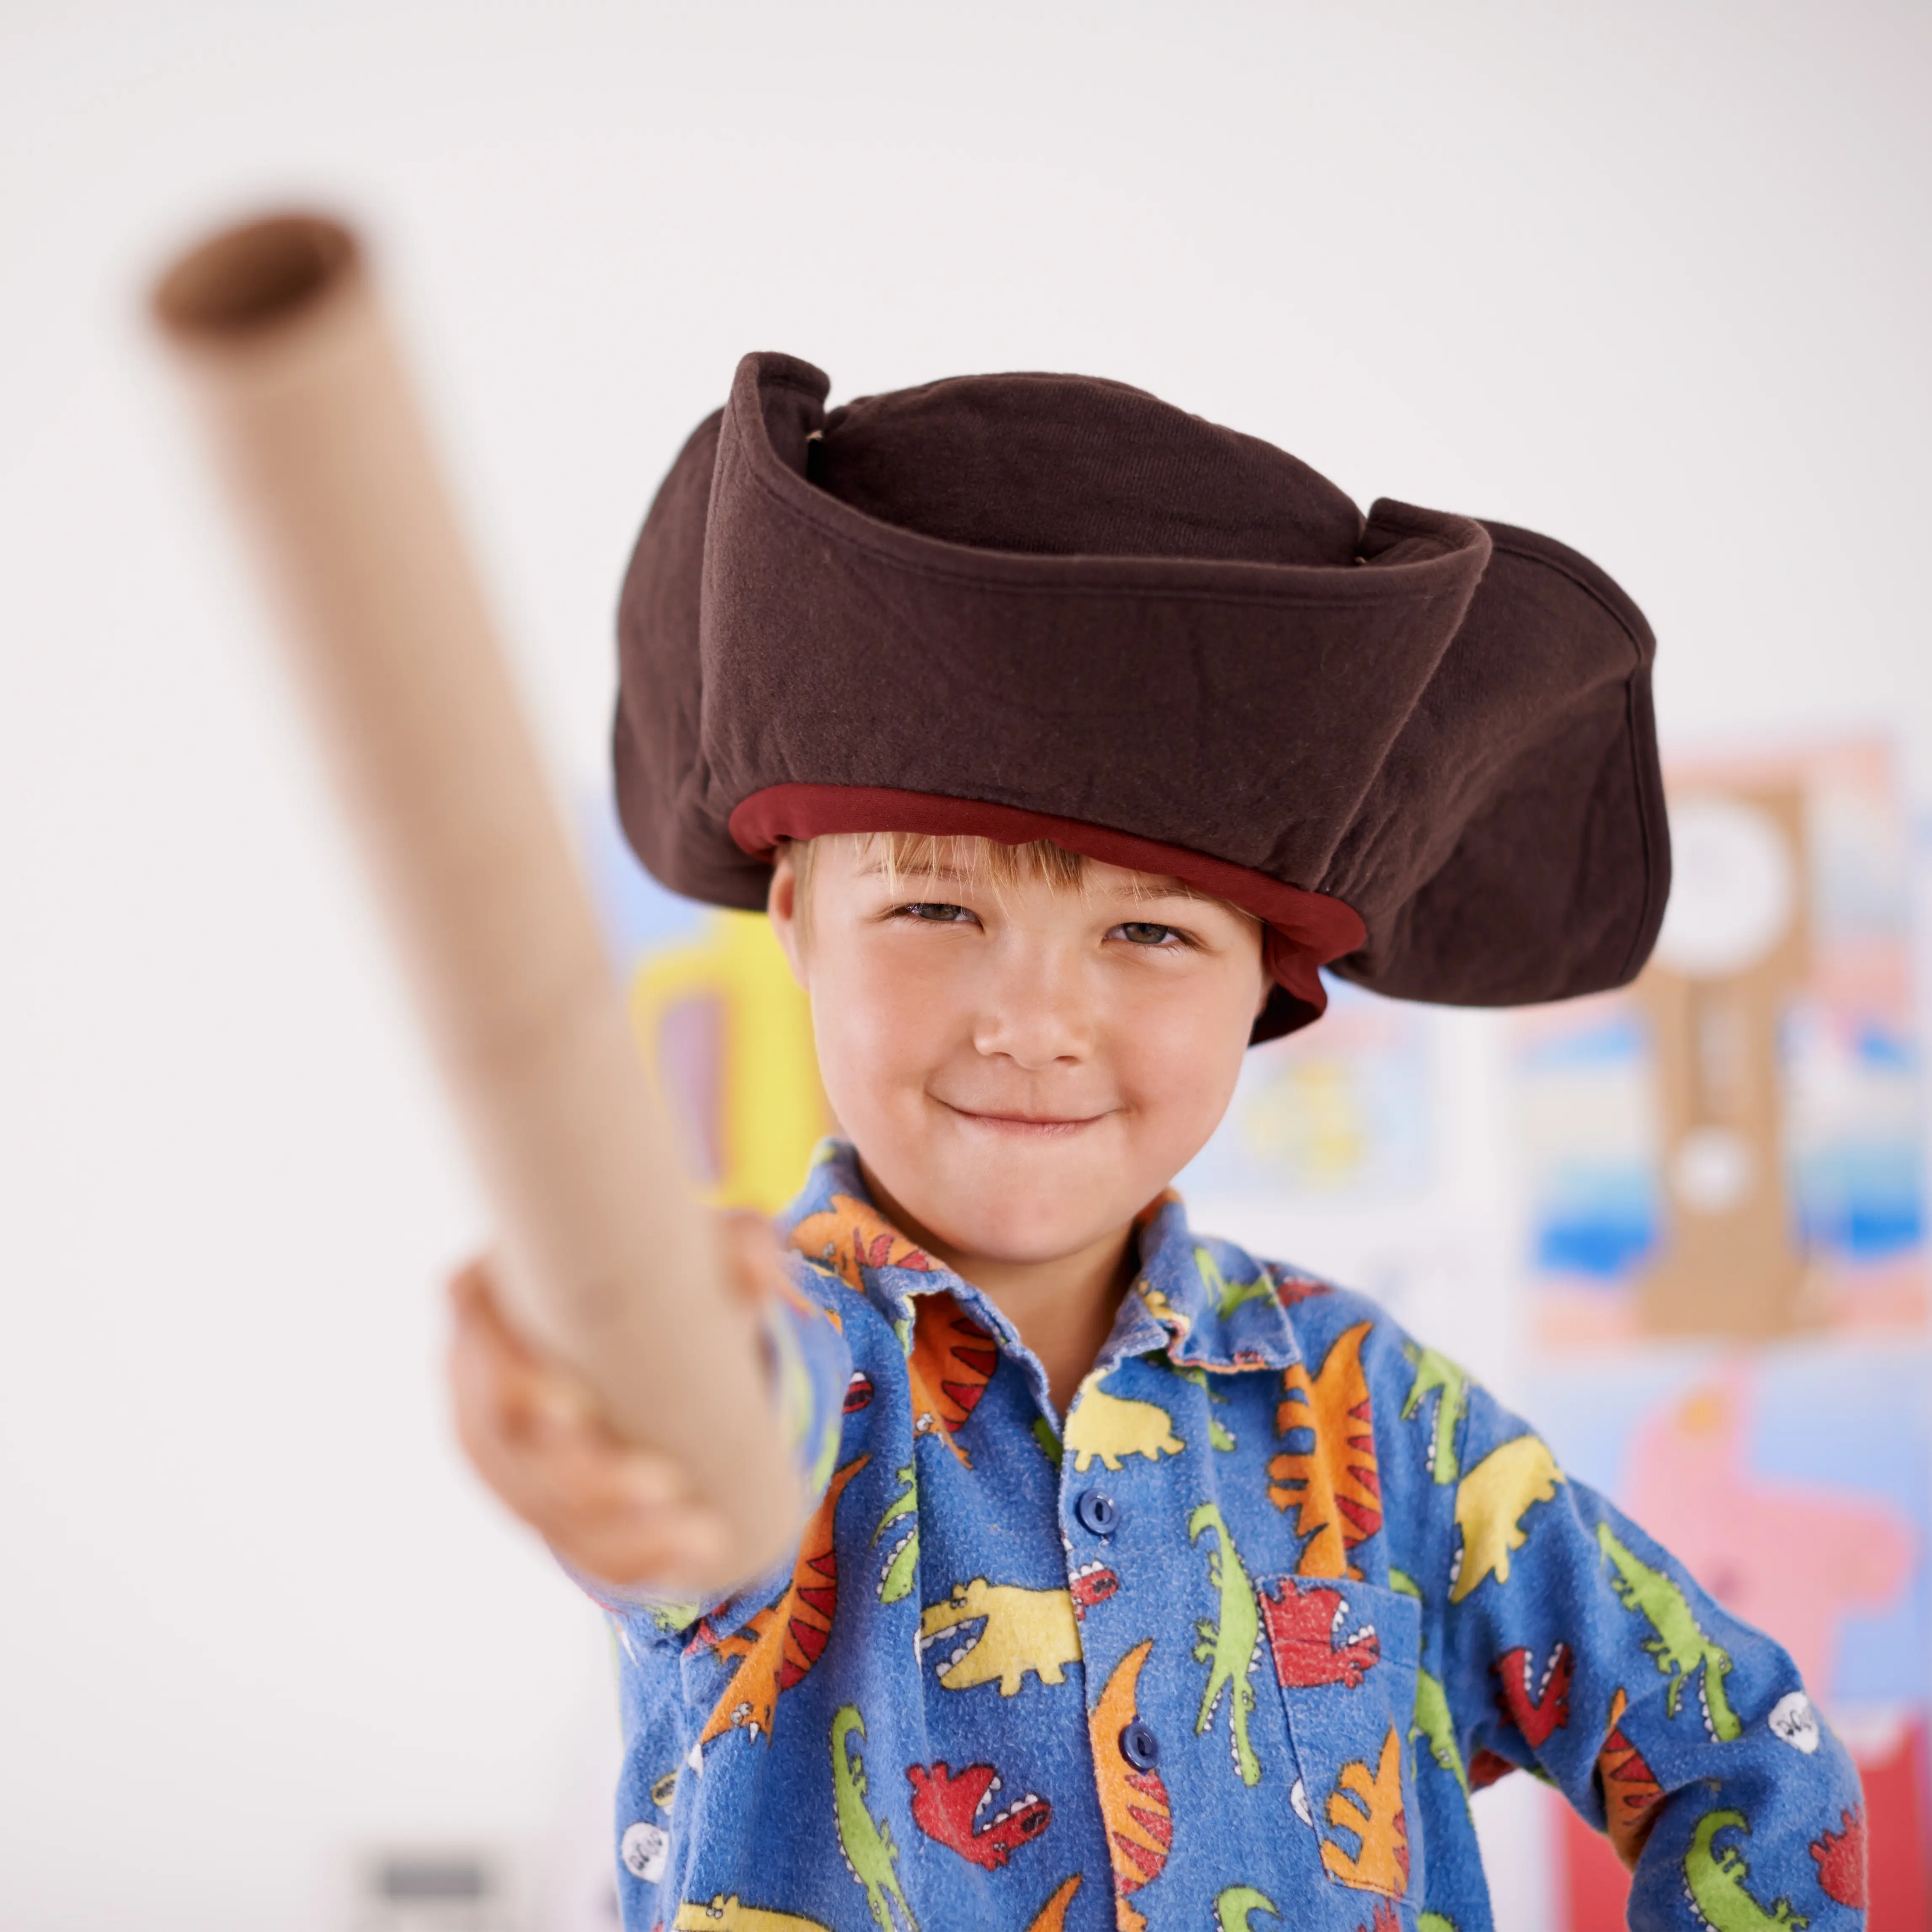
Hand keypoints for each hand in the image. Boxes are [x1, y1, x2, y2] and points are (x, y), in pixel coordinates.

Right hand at [445, 1214, 790, 1595]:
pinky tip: (684, 1567)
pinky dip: (625, 1559)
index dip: (509, 1385)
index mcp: (489, 1294)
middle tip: (667, 1487)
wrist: (653, 1318)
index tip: (577, 1413)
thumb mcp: (704, 1244)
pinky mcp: (533, 1494)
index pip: (477, 1340)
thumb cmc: (662, 1267)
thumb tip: (760, 1275)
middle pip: (507, 1444)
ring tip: (700, 1535)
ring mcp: (498, 1444)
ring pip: (537, 1505)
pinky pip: (565, 1539)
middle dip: (583, 1480)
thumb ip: (736, 1245)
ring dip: (614, 1535)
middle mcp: (476, 1372)